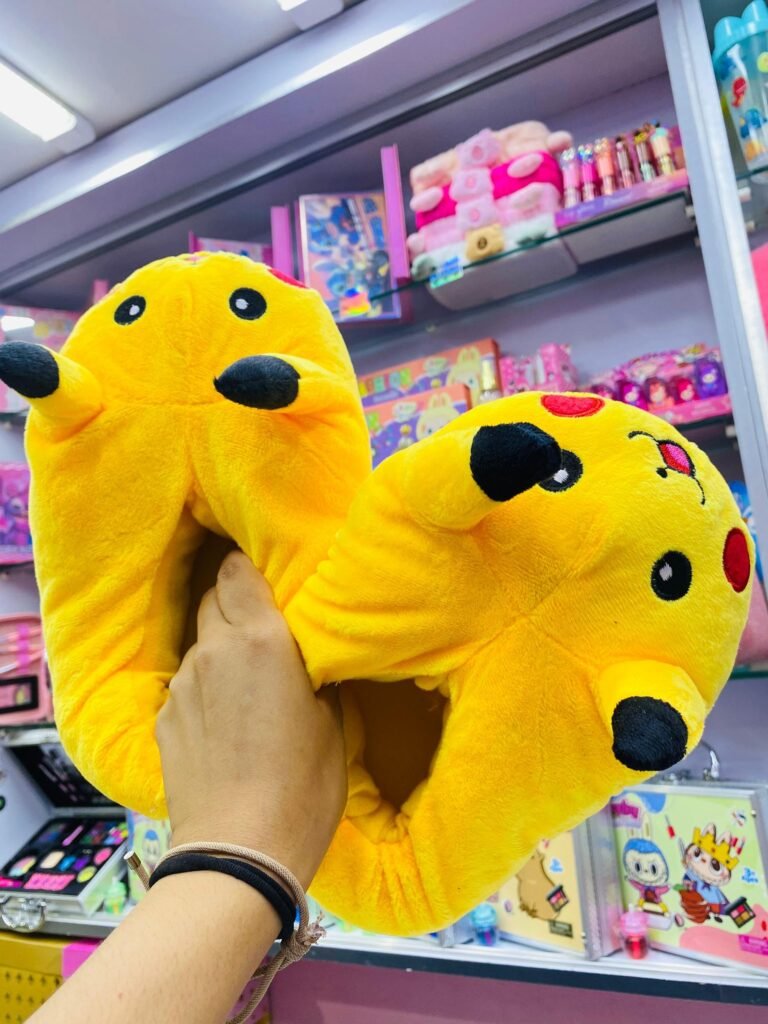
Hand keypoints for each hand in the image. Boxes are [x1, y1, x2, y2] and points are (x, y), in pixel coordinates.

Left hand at [156, 551, 345, 888]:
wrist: (238, 852)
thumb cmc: (302, 788)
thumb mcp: (331, 724)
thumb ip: (315, 675)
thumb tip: (310, 660)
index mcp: (262, 640)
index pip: (237, 570)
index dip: (248, 567)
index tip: (267, 577)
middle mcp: (215, 649)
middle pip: (213, 597)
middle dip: (234, 602)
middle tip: (263, 627)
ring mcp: (183, 684)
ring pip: (199, 641)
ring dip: (220, 647)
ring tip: (246, 682)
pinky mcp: (163, 717)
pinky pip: (186, 683)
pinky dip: (204, 686)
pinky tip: (224, 722)